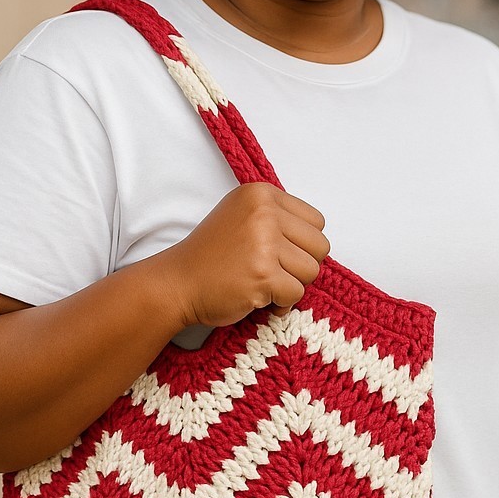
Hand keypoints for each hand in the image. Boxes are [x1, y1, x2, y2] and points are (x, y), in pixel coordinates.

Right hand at [166, 183, 329, 327]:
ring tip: (264, 282)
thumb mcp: (242, 215)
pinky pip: (296, 294)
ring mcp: (263, 244)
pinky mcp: (263, 275)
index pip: (317, 220)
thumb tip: (315, 237)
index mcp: (261, 194)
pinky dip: (281, 303)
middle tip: (273, 270)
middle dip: (301, 264)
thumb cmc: (212, 254)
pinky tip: (260, 297)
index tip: (279, 251)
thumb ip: (277, 216)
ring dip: (291, 284)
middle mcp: (264, 213)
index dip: (302, 242)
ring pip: (312, 271)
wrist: (178, 282)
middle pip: (320, 246)